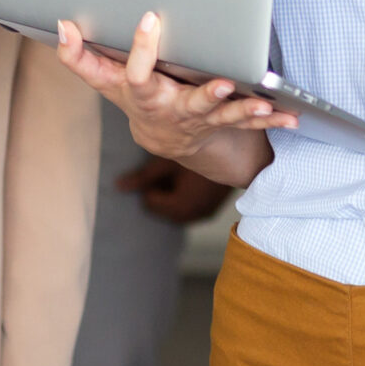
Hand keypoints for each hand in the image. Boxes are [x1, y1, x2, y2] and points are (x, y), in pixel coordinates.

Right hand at [54, 13, 296, 164]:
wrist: (164, 137)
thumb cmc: (134, 97)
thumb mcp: (105, 80)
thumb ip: (81, 57)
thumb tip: (62, 25)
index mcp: (145, 95)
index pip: (138, 74)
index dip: (141, 49)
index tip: (149, 20)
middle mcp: (176, 111)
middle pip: (191, 103)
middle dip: (208, 96)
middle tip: (224, 83)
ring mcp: (203, 119)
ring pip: (226, 116)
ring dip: (247, 111)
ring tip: (266, 104)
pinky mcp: (226, 122)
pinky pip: (250, 122)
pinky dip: (271, 119)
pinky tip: (291, 117)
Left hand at [117, 156, 233, 224]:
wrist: (247, 152)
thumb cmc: (201, 151)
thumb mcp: (169, 162)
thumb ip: (143, 177)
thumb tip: (117, 187)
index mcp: (181, 206)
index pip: (152, 202)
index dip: (149, 183)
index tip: (155, 164)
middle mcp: (193, 214)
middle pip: (164, 205)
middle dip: (159, 187)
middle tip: (161, 165)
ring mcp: (204, 211)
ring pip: (177, 203)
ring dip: (172, 188)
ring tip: (172, 167)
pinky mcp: (212, 204)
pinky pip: (190, 201)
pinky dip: (184, 189)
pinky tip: (186, 172)